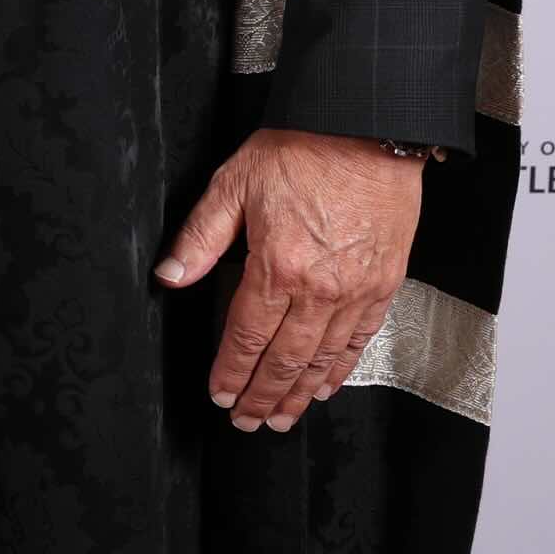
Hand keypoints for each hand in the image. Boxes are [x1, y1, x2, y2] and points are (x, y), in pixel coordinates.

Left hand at [156, 126, 422, 432]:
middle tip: (247, 421)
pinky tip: (327, 385)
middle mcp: (319, 290)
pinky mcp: (384, 285)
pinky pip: (360, 340)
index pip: (245, 336)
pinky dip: (341, 368)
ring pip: (323, 359)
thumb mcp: (233, 185)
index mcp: (277, 267)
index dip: (231, 371)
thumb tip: (170, 276)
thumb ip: (200, 238)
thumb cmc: (301, 151)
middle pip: (285, 360)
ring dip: (300, 394)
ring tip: (282, 418)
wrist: (368, 132)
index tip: (220, 395)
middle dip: (262, 396)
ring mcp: (356, 291)